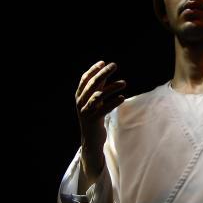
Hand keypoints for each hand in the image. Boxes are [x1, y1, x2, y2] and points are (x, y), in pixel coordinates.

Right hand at [75, 60, 125, 181]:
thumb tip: (104, 72)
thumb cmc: (94, 118)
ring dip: (112, 88)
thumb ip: (98, 88)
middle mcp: (80, 103)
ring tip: (124, 83)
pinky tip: (122, 98)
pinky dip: (113, 103)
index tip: (104, 62)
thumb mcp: (95, 102)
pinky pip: (104, 109)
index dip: (93, 70)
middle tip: (114, 65)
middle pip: (92, 85)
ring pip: (98, 96)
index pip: (85, 80)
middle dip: (103, 73)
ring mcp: (86, 112)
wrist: (91, 140)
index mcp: (79, 97)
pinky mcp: (93, 121)